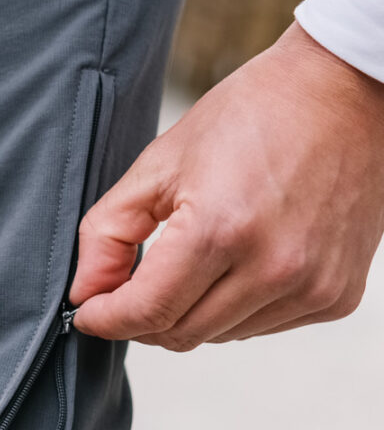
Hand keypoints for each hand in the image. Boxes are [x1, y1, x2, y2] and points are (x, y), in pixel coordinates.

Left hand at [70, 23, 383, 348]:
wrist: (344, 93)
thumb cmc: (254, 114)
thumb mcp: (161, 162)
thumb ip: (108, 233)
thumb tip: (84, 293)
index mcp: (221, 230)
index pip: (146, 313)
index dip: (105, 318)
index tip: (88, 311)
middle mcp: (273, 268)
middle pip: (180, 334)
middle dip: (143, 317)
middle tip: (130, 285)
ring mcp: (312, 287)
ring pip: (221, 336)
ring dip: (193, 311)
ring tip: (196, 257)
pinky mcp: (336, 296)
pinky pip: (264, 326)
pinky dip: (239, 307)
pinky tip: (242, 260)